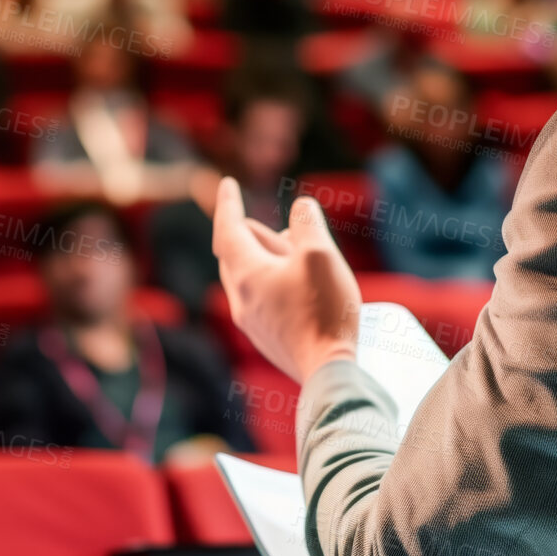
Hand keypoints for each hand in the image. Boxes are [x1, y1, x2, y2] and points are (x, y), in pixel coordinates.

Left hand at [212, 177, 359, 383]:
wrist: (329, 372)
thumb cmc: (324, 310)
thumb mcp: (320, 254)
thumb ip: (307, 223)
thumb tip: (299, 208)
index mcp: (246, 273)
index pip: (228, 229)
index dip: (227, 203)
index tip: (227, 184)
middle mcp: (240, 298)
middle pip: (236, 253)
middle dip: (255, 234)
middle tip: (283, 228)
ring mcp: (252, 322)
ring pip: (249, 277)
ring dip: (268, 258)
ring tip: (298, 253)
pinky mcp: (267, 338)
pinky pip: (261, 298)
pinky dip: (274, 280)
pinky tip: (301, 285)